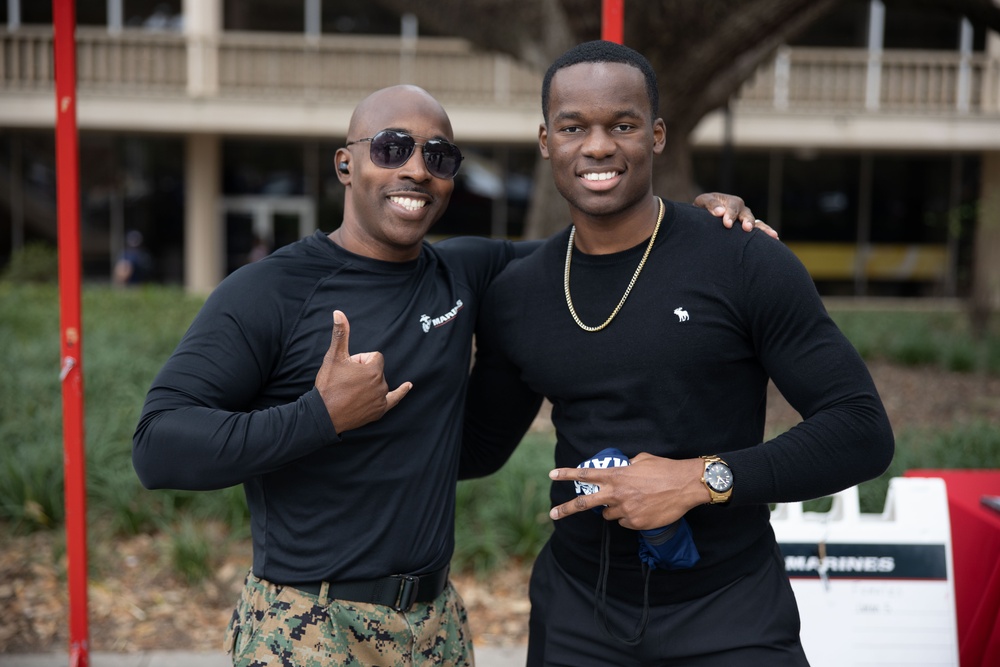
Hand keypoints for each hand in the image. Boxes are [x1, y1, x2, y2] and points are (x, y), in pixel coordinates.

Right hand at [314, 310, 411, 433]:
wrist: (324, 414)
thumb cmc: (329, 385)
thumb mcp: (334, 357)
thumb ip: (341, 334)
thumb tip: (338, 313)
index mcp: (374, 370)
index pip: (374, 357)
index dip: (360, 360)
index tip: (348, 369)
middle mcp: (381, 384)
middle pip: (376, 370)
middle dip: (363, 373)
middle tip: (346, 382)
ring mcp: (381, 399)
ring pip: (379, 383)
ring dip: (369, 384)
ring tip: (351, 392)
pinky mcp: (379, 411)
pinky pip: (394, 399)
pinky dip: (401, 392)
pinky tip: (408, 386)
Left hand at [547, 454, 706, 529]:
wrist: (685, 485)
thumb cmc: (664, 469)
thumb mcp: (641, 460)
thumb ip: (626, 466)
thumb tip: (622, 469)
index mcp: (616, 476)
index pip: (586, 474)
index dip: (567, 474)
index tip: (552, 475)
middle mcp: (616, 494)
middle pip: (585, 503)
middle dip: (566, 509)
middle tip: (552, 514)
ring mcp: (625, 510)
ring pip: (609, 515)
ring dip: (614, 509)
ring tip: (634, 501)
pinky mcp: (635, 523)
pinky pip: (625, 522)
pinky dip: (630, 517)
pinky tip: (644, 509)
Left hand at [694, 192, 778, 238]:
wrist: (704, 217)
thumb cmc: (703, 208)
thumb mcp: (703, 202)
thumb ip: (710, 205)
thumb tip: (719, 213)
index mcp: (731, 202)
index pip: (733, 207)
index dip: (730, 215)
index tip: (727, 224)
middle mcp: (742, 210)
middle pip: (747, 215)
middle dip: (747, 221)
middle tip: (747, 228)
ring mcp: (746, 220)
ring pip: (757, 223)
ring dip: (763, 229)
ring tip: (772, 235)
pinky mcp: (747, 230)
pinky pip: (759, 232)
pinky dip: (766, 234)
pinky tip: (776, 240)